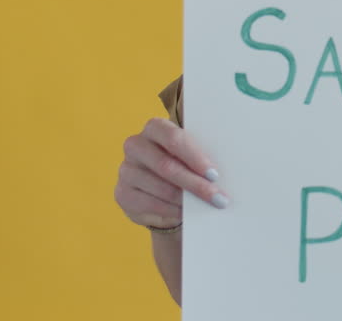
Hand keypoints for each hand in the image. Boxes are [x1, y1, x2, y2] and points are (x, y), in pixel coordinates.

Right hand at [115, 117, 230, 230]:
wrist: (160, 189)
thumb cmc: (182, 164)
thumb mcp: (190, 155)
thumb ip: (199, 157)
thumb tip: (219, 175)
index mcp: (155, 128)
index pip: (174, 138)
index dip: (194, 157)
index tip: (214, 175)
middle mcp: (135, 145)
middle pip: (167, 166)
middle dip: (195, 184)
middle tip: (218, 198)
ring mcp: (126, 169)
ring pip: (160, 187)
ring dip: (186, 200)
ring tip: (206, 207)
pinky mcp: (122, 193)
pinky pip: (149, 204)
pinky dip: (171, 210)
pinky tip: (186, 213)